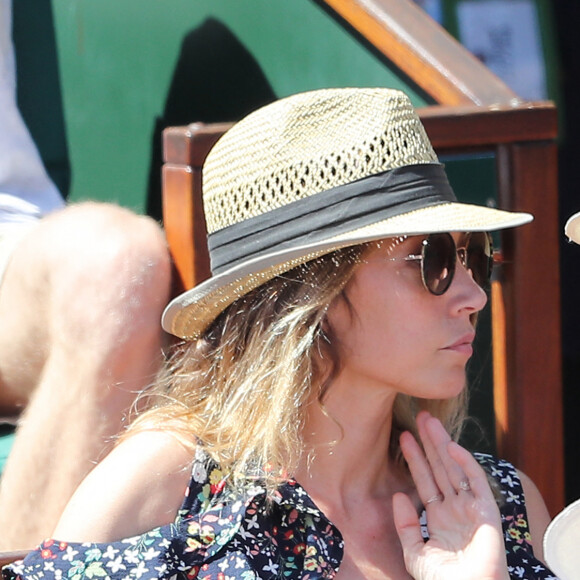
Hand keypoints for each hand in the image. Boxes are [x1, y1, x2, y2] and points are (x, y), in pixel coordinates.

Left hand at [392, 411, 508, 579]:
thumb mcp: (415, 552)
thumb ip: (406, 524)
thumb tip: (398, 495)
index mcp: (438, 516)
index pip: (424, 479)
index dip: (414, 457)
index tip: (403, 436)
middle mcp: (455, 508)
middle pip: (440, 467)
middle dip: (429, 442)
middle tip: (420, 416)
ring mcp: (471, 508)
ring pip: (455, 468)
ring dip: (443, 444)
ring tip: (429, 421)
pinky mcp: (487, 512)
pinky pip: (476, 483)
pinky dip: (466, 463)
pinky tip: (451, 446)